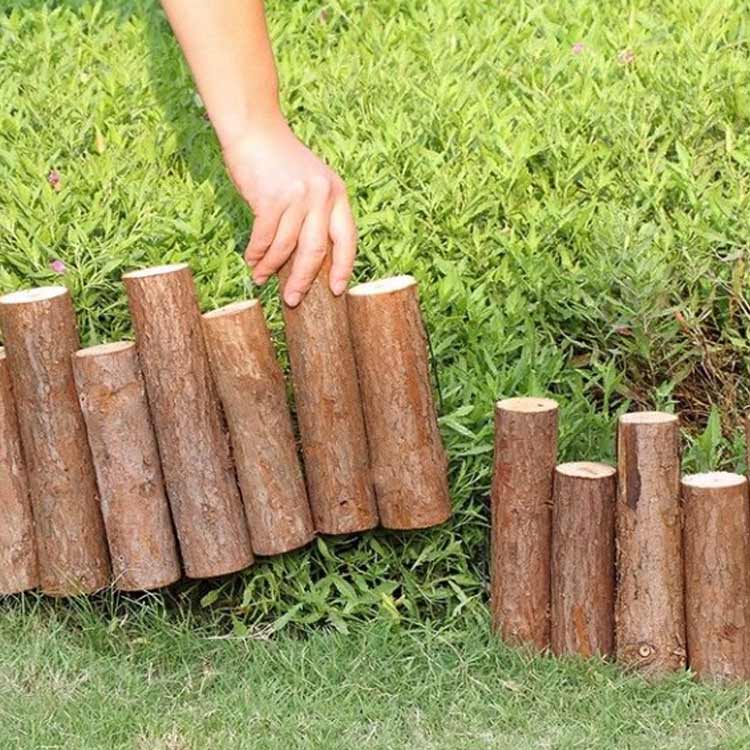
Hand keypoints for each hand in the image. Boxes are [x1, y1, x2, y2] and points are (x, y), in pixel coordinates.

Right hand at [223, 116, 356, 306]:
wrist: (254, 129)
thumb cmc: (279, 162)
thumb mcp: (309, 184)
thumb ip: (314, 214)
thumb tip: (306, 261)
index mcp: (336, 193)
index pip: (347, 238)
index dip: (344, 267)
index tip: (337, 290)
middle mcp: (322, 195)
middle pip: (316, 251)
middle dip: (304, 280)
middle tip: (293, 299)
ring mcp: (297, 196)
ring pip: (286, 247)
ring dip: (271, 267)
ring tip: (261, 278)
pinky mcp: (271, 198)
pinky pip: (265, 238)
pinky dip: (257, 253)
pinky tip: (252, 261)